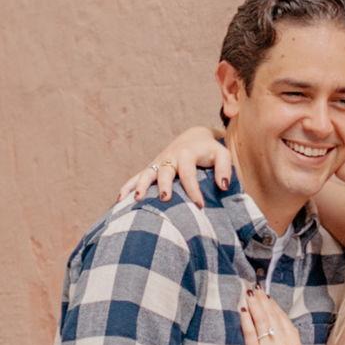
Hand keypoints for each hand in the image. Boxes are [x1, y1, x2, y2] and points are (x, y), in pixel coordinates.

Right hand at [116, 127, 234, 207]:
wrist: (193, 138)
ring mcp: (158, 163)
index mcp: (187, 154)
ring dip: (140, 185)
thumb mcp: (222, 155)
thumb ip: (225, 168)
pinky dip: (127, 187)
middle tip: (165, 199)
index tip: (200, 206)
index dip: (193, 190)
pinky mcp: (151, 168)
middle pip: (165, 171)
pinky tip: (119, 200)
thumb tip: (224, 186)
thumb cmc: (209, 150)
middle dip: (164, 185)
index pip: (189, 173)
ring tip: (136, 199)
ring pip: (147, 173)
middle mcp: (170, 158)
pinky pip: (137, 177)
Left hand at [241, 288, 302, 344]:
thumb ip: (287, 342)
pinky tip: (241, 309)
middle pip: (273, 317)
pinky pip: (250, 332)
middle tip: (254, 288)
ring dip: (254, 305)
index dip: (273, 305)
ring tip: (248, 294)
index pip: (283, 319)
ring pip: (262, 321)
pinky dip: (245, 319)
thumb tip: (276, 322)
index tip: (265, 295)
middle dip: (263, 301)